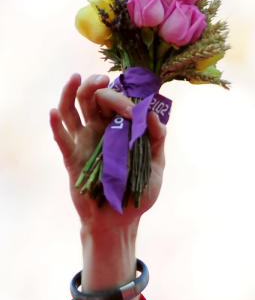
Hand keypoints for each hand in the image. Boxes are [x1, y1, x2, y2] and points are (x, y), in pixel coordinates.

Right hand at [49, 72, 165, 231]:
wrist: (122, 221)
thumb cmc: (138, 193)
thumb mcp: (155, 166)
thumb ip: (156, 140)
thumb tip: (150, 114)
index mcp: (119, 128)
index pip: (116, 100)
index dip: (122, 96)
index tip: (133, 108)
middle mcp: (99, 130)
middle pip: (91, 97)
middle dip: (98, 87)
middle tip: (105, 82)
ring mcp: (84, 142)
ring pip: (71, 109)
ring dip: (71, 92)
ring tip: (77, 78)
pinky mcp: (72, 159)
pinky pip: (62, 139)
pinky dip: (56, 125)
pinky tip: (53, 113)